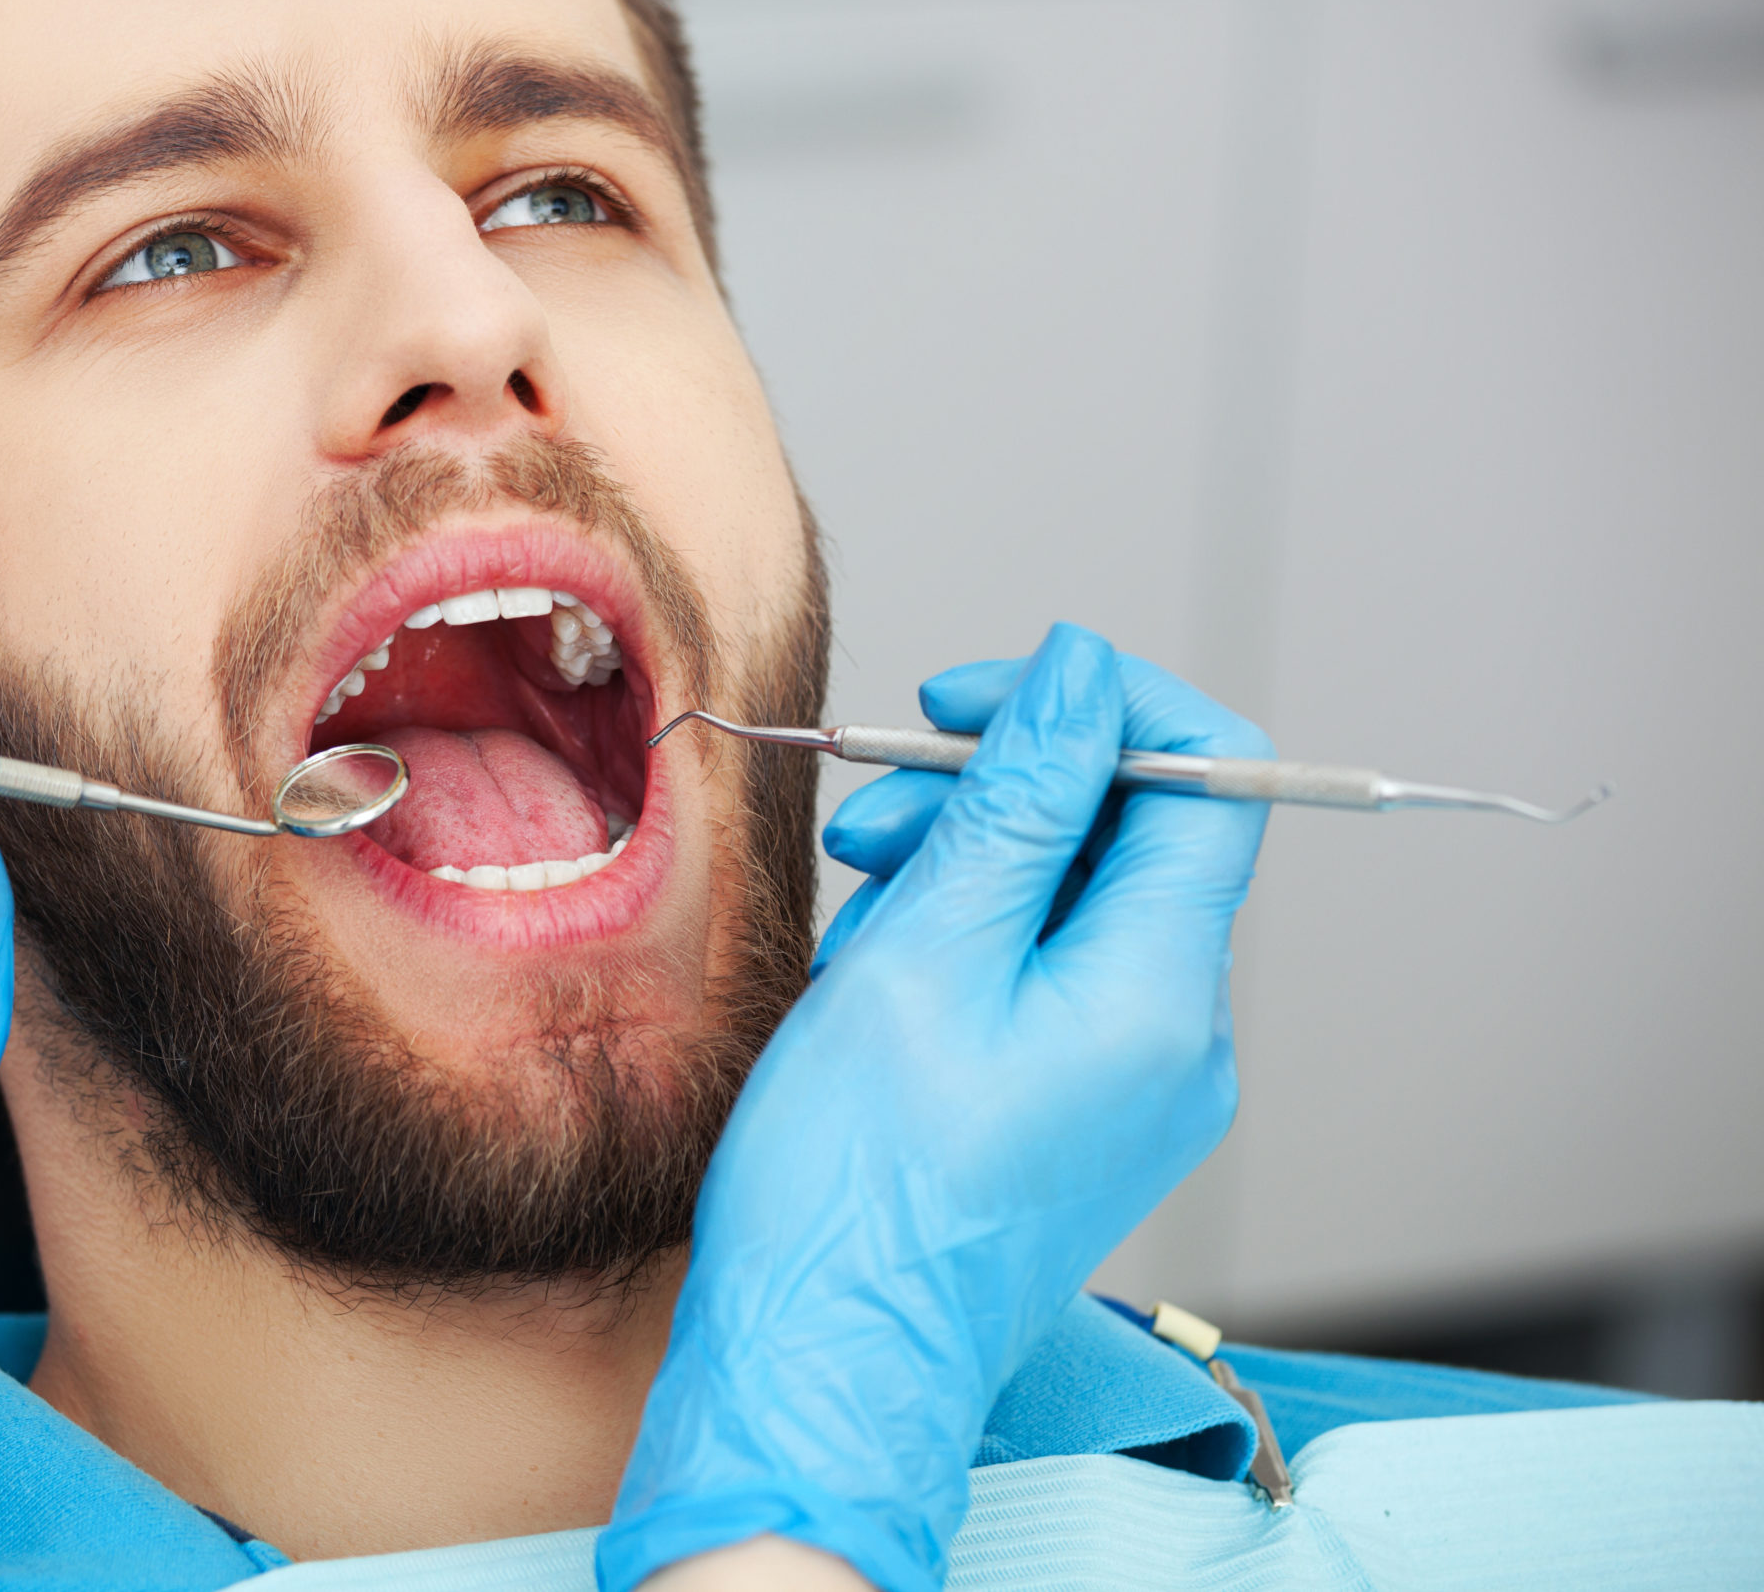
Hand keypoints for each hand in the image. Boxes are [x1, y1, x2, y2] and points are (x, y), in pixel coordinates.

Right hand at [600, 624, 1268, 1591]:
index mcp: (1161, 990)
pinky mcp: (1088, 1115)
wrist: (827, 1363)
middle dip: (1000, 792)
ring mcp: (1139, 1085)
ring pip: (1075, 903)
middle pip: (1130, 835)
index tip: (972, 701)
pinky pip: (1050, 978)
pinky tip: (881, 974)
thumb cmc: (856, 1185)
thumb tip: (1084, 672)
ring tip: (859, 914)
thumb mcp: (925, 953)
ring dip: (967, 868)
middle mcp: (1182, 1038)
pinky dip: (968, 944)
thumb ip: (1019, 800)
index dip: (1096, 706)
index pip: (1209, 776)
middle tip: (873, 815)